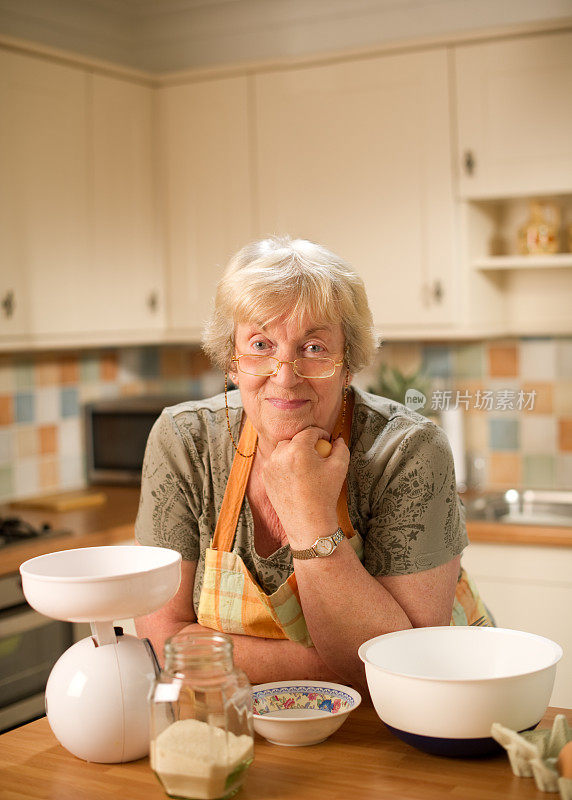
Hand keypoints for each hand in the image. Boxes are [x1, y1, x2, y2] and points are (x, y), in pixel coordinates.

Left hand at [261, 427, 348, 547]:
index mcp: (297, 449)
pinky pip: (276, 463)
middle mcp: (279, 454)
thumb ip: (340, 448)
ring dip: (294, 453)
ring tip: (306, 466)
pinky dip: (285, 465)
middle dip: (306, 443)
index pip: (310, 432)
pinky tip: (297, 477)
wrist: (308, 524)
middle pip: (294, 439)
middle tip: (317, 454)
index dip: (321, 434)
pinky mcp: (265, 477)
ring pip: (283, 450)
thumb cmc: (325, 495)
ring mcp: (269, 466)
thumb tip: (337, 439)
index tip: (327, 441)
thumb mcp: (339, 468)